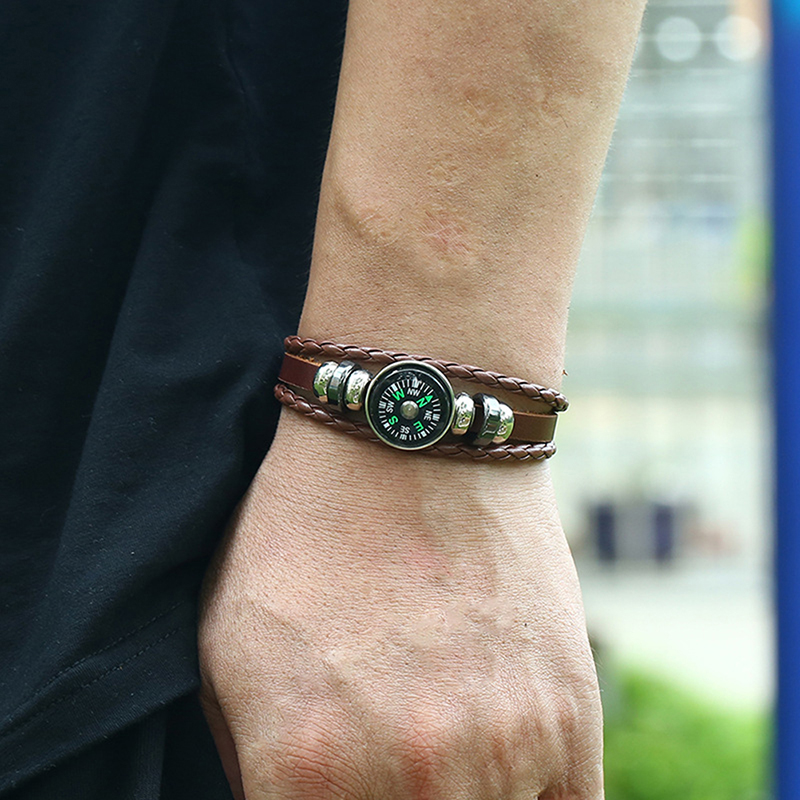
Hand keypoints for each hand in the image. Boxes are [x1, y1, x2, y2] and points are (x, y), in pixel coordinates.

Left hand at [199, 411, 602, 799]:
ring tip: (432, 740)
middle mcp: (409, 779)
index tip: (330, 782)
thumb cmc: (307, 531)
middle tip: (377, 758)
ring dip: (453, 797)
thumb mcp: (229, 645)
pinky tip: (496, 763)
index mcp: (304, 770)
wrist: (414, 441)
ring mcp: (500, 751)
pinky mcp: (570, 718)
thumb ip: (252, 762)